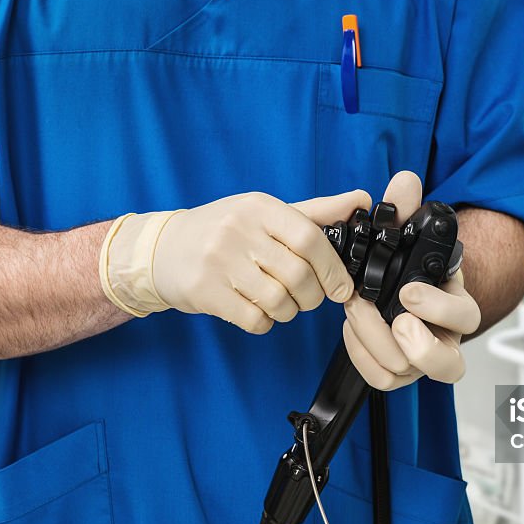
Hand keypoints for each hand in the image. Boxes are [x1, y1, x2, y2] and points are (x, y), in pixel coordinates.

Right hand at [100, 190, 371, 332]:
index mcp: (259, 208)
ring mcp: (218, 261)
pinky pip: (253, 319)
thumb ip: (316, 212)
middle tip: (309, 299)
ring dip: (288, 311)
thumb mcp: (265, 213)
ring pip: (278, 301)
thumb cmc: (223, 231)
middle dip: (312, 296)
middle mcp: (238, 230)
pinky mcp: (205, 291)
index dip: (333, 269)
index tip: (342, 288)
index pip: (310, 238)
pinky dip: (264, 322)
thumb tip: (363, 200)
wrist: (161, 250)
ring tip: (280, 303)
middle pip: (298, 275)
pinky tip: (257, 311)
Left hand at [343, 172, 480, 389]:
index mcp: (456, 303)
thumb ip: (405, 208)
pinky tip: (351, 327)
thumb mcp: (409, 233)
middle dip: (414, 342)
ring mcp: (419, 358)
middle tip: (391, 317)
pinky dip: (360, 354)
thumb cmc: (410, 265)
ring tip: (357, 311)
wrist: (400, 287)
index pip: (467, 317)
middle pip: (447, 364)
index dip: (438, 309)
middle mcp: (444, 337)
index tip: (408, 292)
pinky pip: (380, 379)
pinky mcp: (396, 370)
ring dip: (375, 340)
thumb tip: (404, 182)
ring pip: (407, 373)